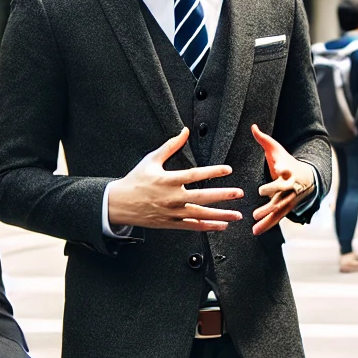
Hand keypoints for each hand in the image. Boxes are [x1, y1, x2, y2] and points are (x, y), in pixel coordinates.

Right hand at [108, 128, 244, 230]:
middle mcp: (171, 197)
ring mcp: (172, 212)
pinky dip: (208, 226)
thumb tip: (185, 131)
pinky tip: (221, 225)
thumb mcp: (151, 160)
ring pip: (200, 215)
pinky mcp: (171, 223)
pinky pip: (192, 226)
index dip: (212, 172)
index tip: (227, 170)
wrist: (119, 203)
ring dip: (220, 216)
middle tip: (239, 193)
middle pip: (202, 197)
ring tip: (237, 215)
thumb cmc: (136, 180)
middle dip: (223, 196)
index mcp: (168, 180)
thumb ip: (171, 146)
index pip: (194, 175)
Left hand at [252, 125, 315, 235]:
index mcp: (289, 170)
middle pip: (283, 189)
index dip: (284, 168)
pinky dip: (267, 224)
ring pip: (279, 207)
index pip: (287, 169)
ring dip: (268, 213)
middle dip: (274, 191)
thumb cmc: (287, 162)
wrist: (307, 178)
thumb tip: (253, 126)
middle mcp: (290, 186)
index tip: (280, 168)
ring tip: (255, 218)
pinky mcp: (286, 208)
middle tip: (262, 192)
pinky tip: (256, 231)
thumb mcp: (277, 150)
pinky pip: (277, 217)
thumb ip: (264, 140)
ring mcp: (289, 198)